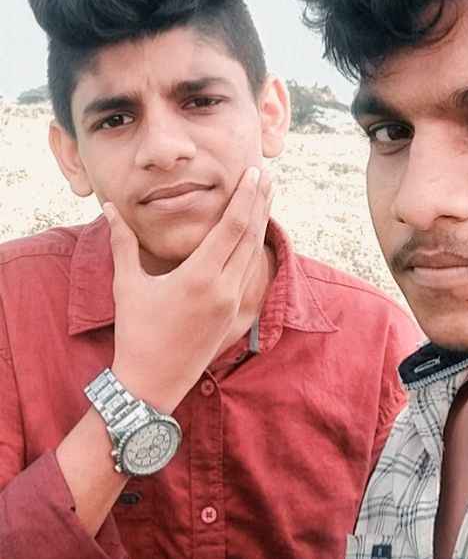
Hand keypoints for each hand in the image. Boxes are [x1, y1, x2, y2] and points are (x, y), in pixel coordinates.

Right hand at [106, 166, 271, 411]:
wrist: (151, 384)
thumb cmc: (135, 334)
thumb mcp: (128, 285)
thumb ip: (123, 243)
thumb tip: (110, 208)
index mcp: (198, 277)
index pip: (232, 227)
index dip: (245, 197)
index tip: (254, 173)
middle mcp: (222, 289)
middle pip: (250, 236)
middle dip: (259, 203)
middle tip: (266, 174)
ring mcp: (231, 304)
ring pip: (253, 256)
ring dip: (260, 224)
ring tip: (265, 198)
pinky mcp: (233, 316)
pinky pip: (248, 274)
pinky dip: (253, 250)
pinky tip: (253, 237)